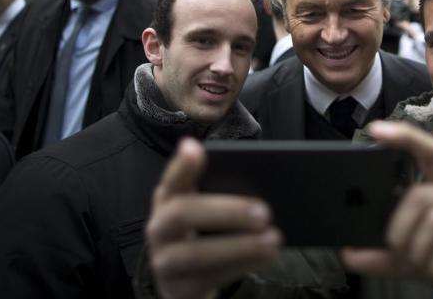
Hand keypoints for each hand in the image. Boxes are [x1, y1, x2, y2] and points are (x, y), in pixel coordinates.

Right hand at [145, 138, 281, 298]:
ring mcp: (164, 260)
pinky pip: (208, 278)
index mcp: (167, 198)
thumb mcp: (206, 207)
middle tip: (265, 211)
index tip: (195, 148)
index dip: (181, 165)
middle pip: (183, 213)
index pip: (172, 178)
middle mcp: (159, 227)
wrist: (184, 280)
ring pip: (195, 254)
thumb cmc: (203, 231)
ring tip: (273, 238)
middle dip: (226, 211)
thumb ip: (223, 190)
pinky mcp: (177, 288)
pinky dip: (240, 266)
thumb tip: (262, 179)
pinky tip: (265, 257)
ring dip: (239, 246)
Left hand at [342, 122, 432, 298]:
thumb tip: (350, 254)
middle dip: (399, 230)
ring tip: (428, 268)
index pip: (430, 153)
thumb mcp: (424, 261)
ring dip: (419, 253)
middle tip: (399, 253)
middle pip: (421, 196)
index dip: (405, 137)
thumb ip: (389, 256)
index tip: (376, 130)